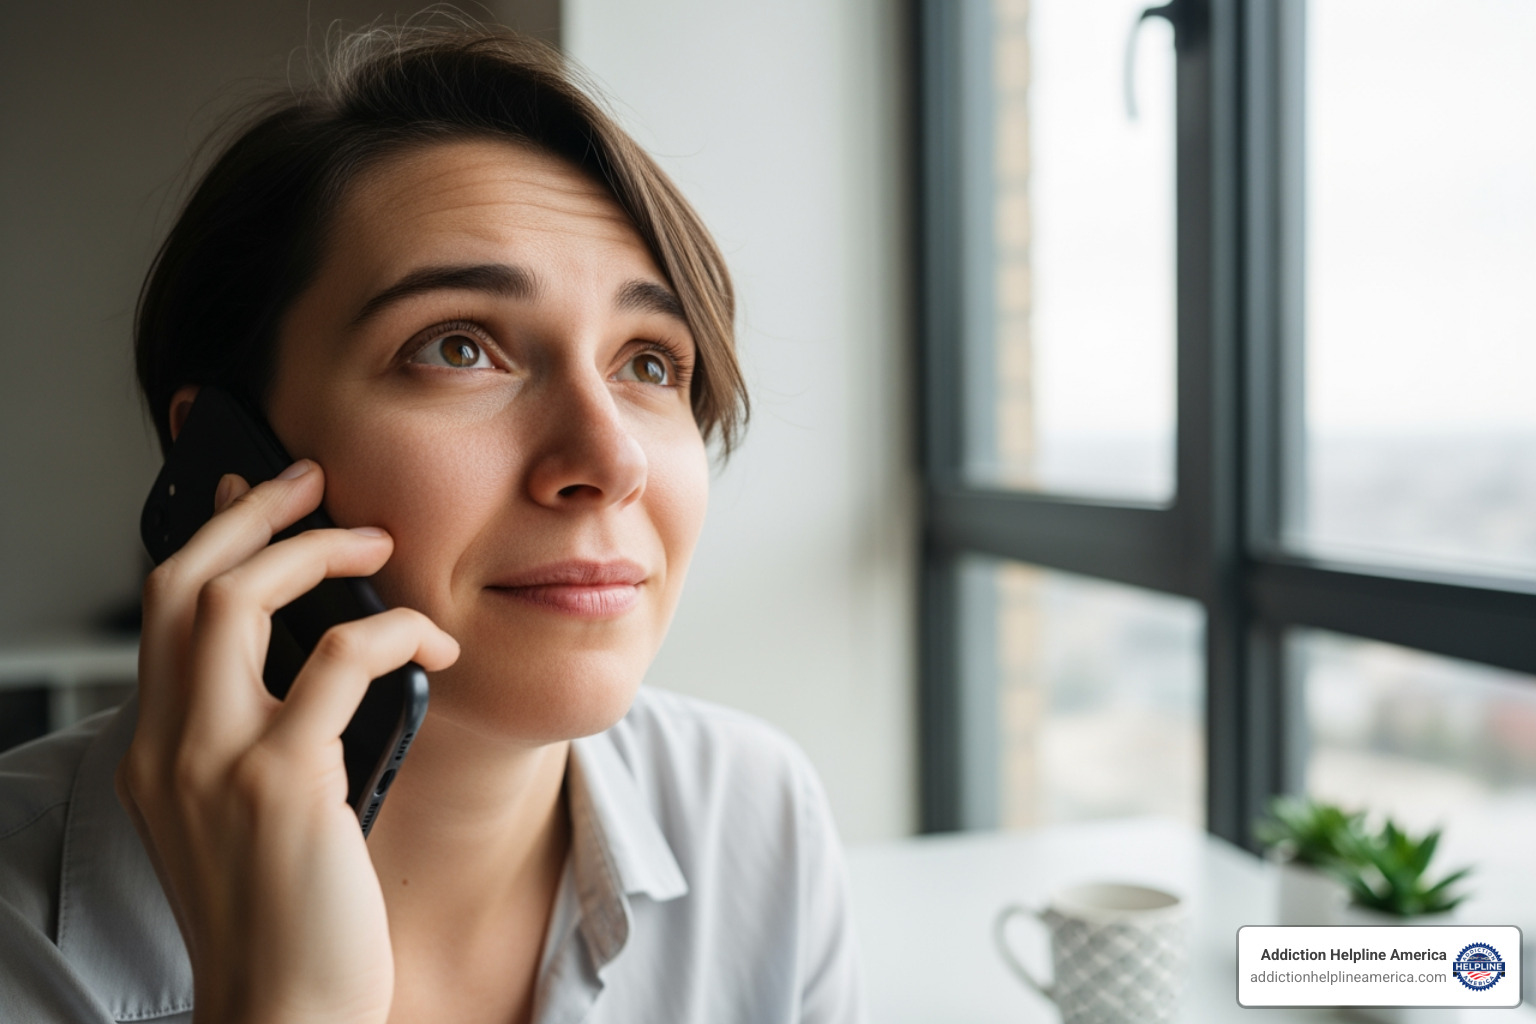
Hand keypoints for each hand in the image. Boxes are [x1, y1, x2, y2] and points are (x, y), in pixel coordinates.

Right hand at [117, 461, 458, 1023]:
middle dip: (249, 515)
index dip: (210, 538)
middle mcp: (167, 748)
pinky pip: (337, 661)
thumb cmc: (290, 916)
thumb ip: (261, 735)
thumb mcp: (247, 814)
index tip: (256, 496)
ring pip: (237, 601)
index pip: (162, 611)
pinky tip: (432, 645)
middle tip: (312, 481)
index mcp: (158, 752)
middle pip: (182, 583)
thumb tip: (321, 655)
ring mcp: (215, 763)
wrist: (287, 1013)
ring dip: (316, 552)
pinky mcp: (281, 783)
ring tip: (377, 544)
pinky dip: (393, 631)